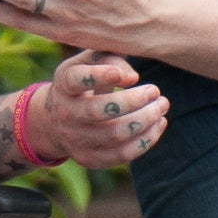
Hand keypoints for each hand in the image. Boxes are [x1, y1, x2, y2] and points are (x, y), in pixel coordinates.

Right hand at [35, 50, 169, 169]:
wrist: (55, 121)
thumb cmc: (81, 82)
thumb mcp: (88, 63)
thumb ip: (110, 58)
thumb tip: (132, 77)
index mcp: (64, 84)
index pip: (77, 79)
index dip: (102, 75)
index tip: (133, 75)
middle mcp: (65, 114)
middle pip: (99, 111)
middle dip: (133, 101)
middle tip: (155, 91)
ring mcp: (75, 140)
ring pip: (115, 135)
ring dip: (145, 121)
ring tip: (162, 105)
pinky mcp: (89, 159)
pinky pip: (121, 155)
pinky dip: (145, 141)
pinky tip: (159, 124)